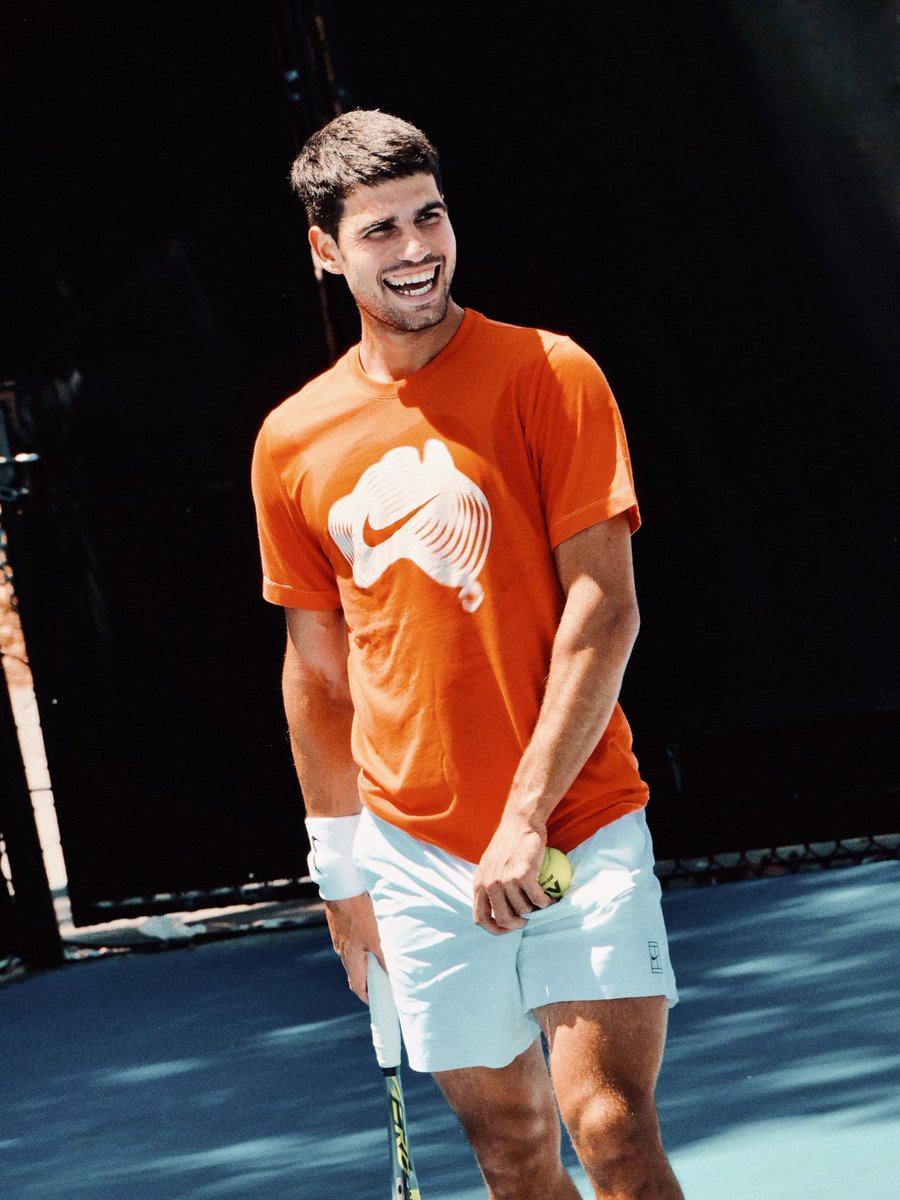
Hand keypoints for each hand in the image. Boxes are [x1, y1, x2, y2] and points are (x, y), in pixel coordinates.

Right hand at [324, 892, 383, 1001]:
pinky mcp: (341, 931)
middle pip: (355, 975)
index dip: (367, 997)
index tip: (377, 1002)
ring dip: (365, 965)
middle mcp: (343, 953)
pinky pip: (352, 947)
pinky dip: (361, 951)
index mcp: (350, 959)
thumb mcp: (375, 937)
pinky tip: (371, 943)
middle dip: (368, 983)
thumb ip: (382, 957)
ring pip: (354, 960)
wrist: (341, 891)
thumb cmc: (358, 914)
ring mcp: (341, 942)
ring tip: (380, 965)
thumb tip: (389, 975)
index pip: (357, 987)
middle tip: (382, 985)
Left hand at [472, 817, 550, 934]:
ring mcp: (506, 880)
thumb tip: (499, 910)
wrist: (520, 822)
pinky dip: (547, 903)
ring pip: (523, 910)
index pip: (480, 918)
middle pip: (503, 920)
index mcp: (479, 883)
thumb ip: (490, 885)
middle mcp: (490, 884)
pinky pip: (538, 899)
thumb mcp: (490, 865)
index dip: (495, 929)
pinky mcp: (523, 875)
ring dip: (535, 910)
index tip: (509, 929)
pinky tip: (551, 898)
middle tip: (528, 918)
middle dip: (518, 925)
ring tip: (541, 903)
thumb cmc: (508, 843)